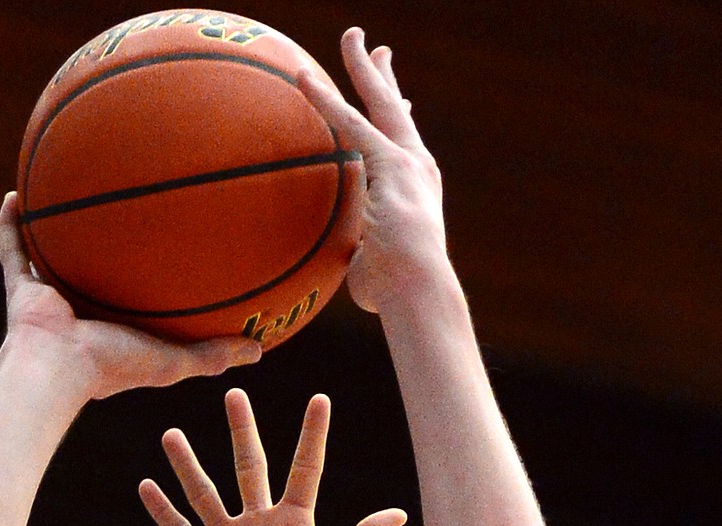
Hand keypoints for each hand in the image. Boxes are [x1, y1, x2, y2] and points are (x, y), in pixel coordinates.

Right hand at [0, 194, 260, 396]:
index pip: (135, 300)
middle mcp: (81, 310)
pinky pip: (13, 249)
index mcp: (115, 327)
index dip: (147, 281)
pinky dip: (11, 224)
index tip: (167, 251)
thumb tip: (260, 348)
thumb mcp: (174, 361)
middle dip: (104, 248)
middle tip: (118, 213)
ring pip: (51, 256)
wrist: (57, 370)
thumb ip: (214, 355)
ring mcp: (49, 298)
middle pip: (94, 271)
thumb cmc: (114, 368)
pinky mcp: (20, 289)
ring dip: (56, 230)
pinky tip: (18, 192)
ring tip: (66, 192)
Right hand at [139, 388, 405, 525]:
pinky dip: (163, 512)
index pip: (305, 468)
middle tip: (234, 393)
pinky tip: (145, 485)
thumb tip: (399, 513)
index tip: (319, 398)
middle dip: (242, 431)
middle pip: (249, 467)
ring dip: (188, 465)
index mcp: (296, 524)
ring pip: (206, 493)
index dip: (313, 434)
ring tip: (171, 434)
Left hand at [296, 28, 446, 314]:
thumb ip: (357, 257)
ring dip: (362, 67)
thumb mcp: (370, 267)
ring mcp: (406, 162)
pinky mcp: (389, 163)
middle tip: (376, 48)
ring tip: (351, 36)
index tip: (400, 97)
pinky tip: (305, 79)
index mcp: (414, 190)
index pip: (403, 145)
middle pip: (397, 111)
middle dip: (385, 78)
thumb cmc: (394, 293)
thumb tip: (345, 271)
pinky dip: (325, 100)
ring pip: (379, 104)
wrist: (416, 291)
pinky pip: (350, 124)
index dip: (398, 119)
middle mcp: (416, 168)